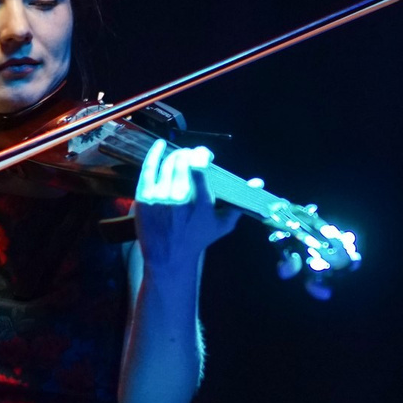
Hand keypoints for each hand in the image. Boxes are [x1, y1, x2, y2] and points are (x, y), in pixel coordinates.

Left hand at [132, 140, 239, 270]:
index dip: (202, 153)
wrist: (169, 257)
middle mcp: (180, 198)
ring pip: (168, 162)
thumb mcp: (223, 223)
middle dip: (190, 154)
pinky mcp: (144, 198)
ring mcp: (160, 197)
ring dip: (176, 155)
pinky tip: (160, 145)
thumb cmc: (198, 238)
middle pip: (183, 159)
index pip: (199, 164)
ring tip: (181, 158)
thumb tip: (258, 182)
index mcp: (201, 202)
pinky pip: (148, 168)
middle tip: (193, 158)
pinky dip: (155, 153)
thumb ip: (240, 200)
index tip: (205, 155)